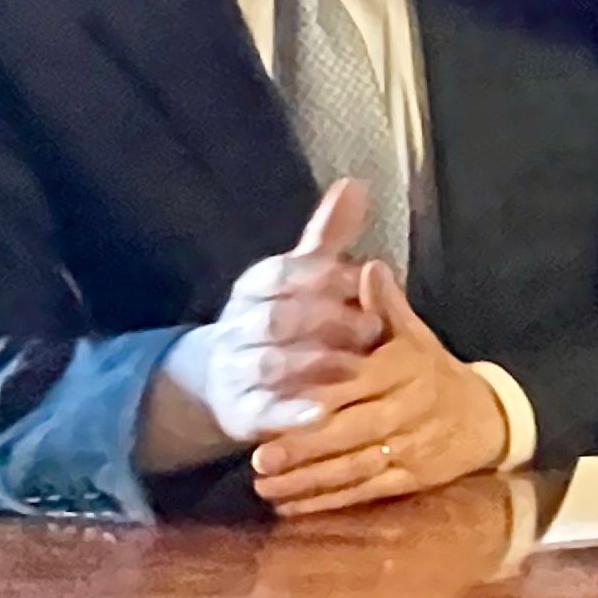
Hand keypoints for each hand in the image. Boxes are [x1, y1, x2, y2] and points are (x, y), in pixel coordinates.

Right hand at [191, 179, 394, 443]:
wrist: (224, 379)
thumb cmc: (281, 318)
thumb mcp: (301, 275)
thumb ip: (328, 236)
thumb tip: (354, 183)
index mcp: (254, 286)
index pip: (282, 273)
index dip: (321, 275)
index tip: (362, 277)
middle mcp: (239, 325)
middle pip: (277, 320)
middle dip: (324, 322)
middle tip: (373, 329)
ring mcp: (235, 369)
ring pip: (269, 365)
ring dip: (312, 366)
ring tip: (356, 369)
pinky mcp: (240, 412)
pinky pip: (262, 411)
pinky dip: (291, 413)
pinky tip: (324, 414)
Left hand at [246, 263, 510, 516]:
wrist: (485, 417)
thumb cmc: (435, 372)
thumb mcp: (415, 335)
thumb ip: (386, 305)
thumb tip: (368, 265)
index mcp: (400, 371)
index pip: (349, 383)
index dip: (310, 395)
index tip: (271, 403)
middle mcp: (404, 410)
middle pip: (347, 432)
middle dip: (303, 447)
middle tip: (258, 457)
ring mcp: (408, 449)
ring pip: (352, 467)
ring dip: (307, 480)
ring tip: (264, 485)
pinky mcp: (410, 480)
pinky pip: (364, 492)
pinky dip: (328, 502)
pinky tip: (292, 505)